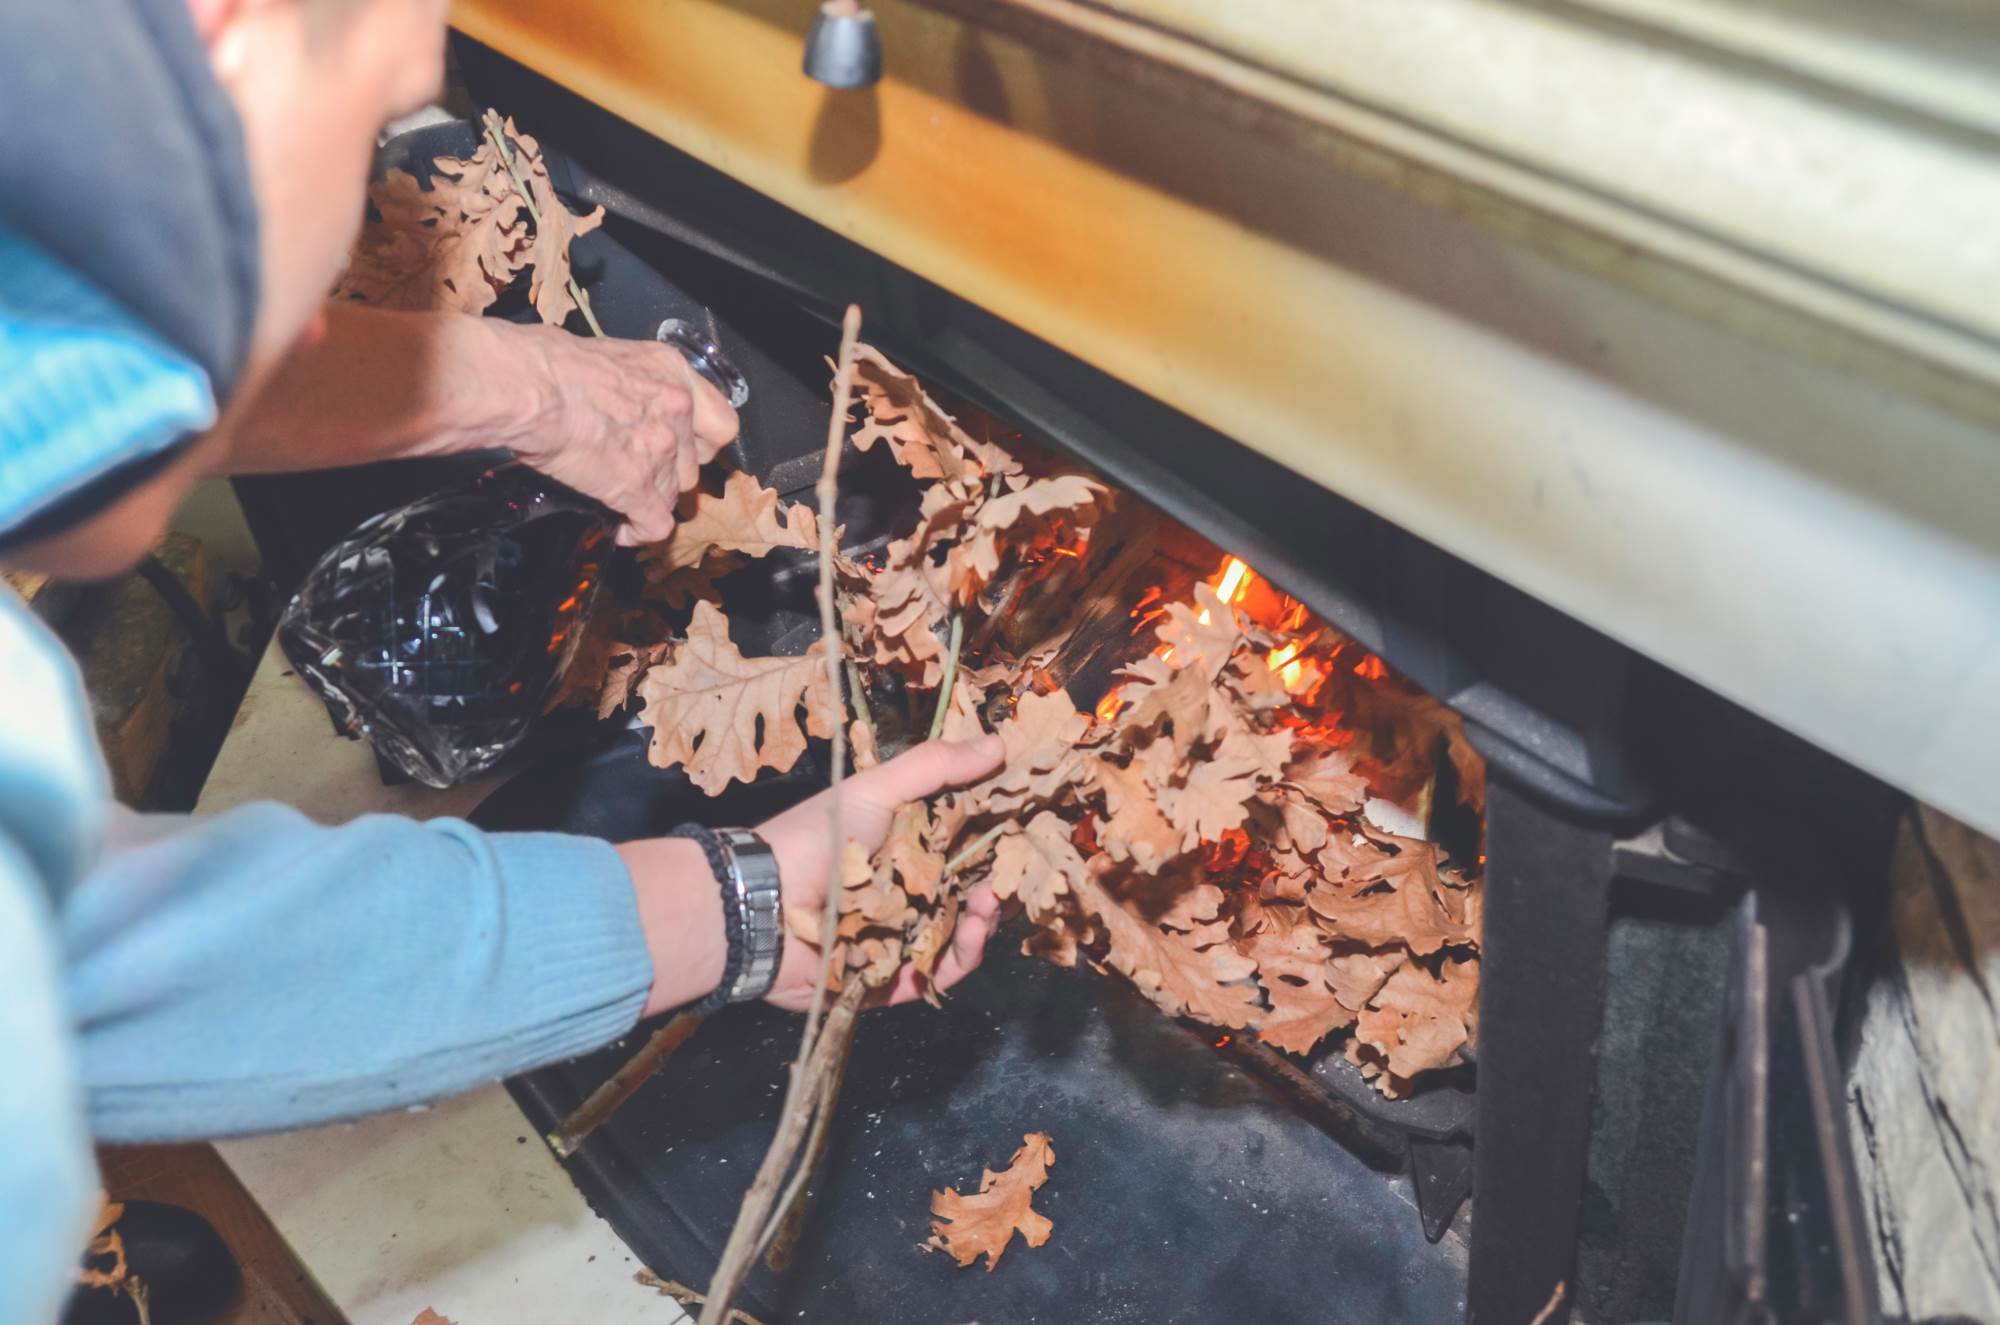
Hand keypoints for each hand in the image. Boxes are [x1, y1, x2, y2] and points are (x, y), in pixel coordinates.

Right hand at [502, 322, 738, 544]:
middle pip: (692, 463)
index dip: (701, 442)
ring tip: (623, 497)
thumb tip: (608, 393)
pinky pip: (654, 525)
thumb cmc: (546, 361)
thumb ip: (626, 381)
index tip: (682, 447)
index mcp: (671, 373)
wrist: (530, 386)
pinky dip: (638, 531)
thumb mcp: (605, 355)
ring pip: (674, 494)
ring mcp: (661, 452)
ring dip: (651, 499)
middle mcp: (676, 411)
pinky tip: (622, 529)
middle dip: (669, 472)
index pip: (717, 422)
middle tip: (641, 471)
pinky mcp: (638, 487)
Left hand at [756, 736, 1005, 1010]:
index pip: (967, 844)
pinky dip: (961, 956)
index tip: (1027, 831)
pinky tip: (971, 934)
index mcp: (906, 847)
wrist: (760, 903)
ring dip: (984, 920)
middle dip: (998, 885)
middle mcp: (907, 891)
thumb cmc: (816, 838)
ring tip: (987, 905)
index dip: (999, 840)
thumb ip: (935, 768)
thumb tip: (999, 744)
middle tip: (1010, 876)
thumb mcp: (876, 789)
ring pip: (961, 933)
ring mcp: (901, 936)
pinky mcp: (893, 978)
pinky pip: (939, 972)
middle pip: (971, 892)